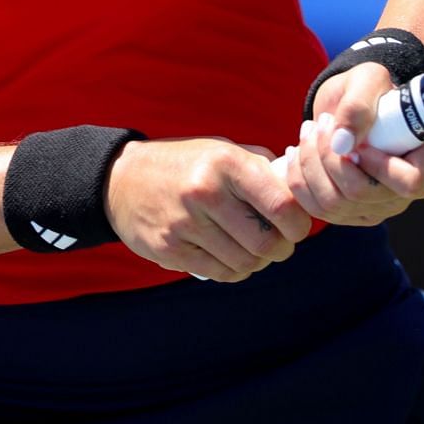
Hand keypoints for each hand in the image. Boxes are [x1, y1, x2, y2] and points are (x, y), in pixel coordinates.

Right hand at [105, 136, 313, 282]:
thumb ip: (261, 168)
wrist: (122, 180)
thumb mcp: (222, 151)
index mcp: (226, 164)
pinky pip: (219, 273)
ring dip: (258, 262)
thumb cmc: (187, 165)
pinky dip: (235, 270)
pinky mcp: (170, 249)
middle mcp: (205, 192)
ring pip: (244, 262)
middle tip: (280, 244)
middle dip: (281, 249)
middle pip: (265, 242)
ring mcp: (185, 224)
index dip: (299, 224)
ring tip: (255, 250)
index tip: (297, 227)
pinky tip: (232, 258)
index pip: (281, 205)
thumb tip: (301, 190)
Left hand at [291, 62, 423, 225]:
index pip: (410, 182)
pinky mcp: (351, 214)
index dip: (378, 165)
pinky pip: (317, 210)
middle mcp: (408, 191)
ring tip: (308, 131)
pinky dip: (299, 180)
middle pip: (361, 195)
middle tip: (320, 123)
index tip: (357, 139)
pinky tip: (297, 153)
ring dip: (310, 164)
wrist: (349, 106)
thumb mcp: (367, 80)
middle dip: (329, 157)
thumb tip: (342, 143)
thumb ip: (358, 106)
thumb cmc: (368, 90)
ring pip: (333, 204)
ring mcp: (380, 206)